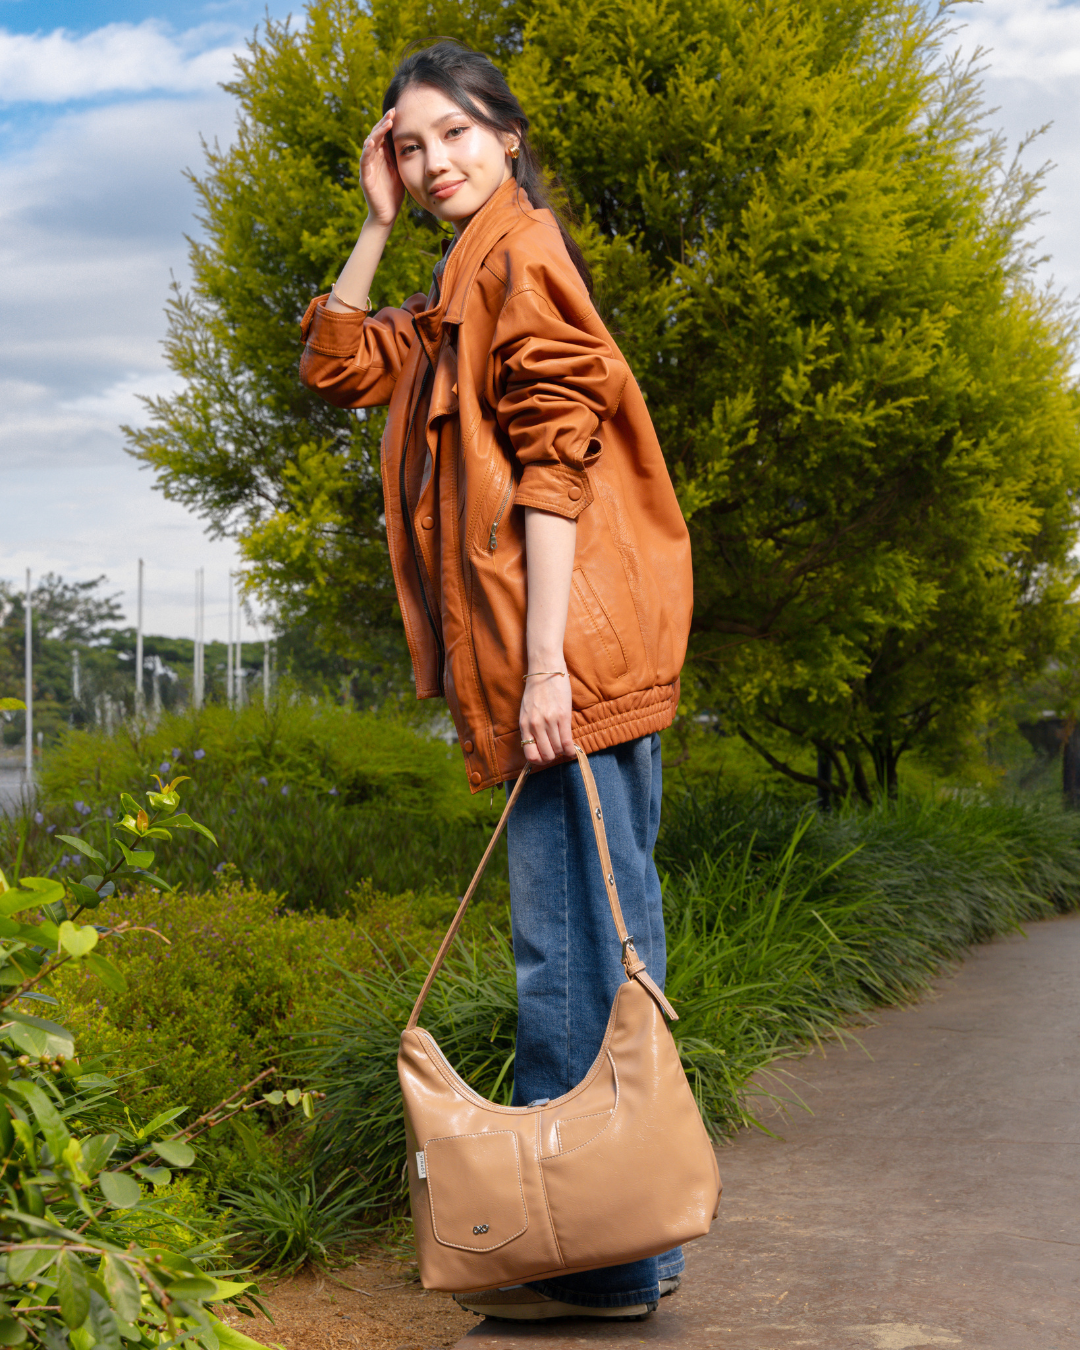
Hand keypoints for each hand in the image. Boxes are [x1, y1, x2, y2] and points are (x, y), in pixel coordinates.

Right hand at [360, 109, 404, 227]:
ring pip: (369, 145)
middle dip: (383, 123)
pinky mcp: (365, 178)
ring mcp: (367, 168)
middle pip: (376, 136)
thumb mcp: (401, 170)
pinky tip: (371, 143)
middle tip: (392, 112)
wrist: (387, 215)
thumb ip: (402, 157)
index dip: (389, 123)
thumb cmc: (394, 194)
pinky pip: (364, 162)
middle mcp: (373, 159)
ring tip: (385, 123)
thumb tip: (415, 141)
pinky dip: (367, 152)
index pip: (383, 135)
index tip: (398, 111)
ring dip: (376, 133)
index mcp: (382, 156)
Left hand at [519, 672, 572, 766]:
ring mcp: (549, 722)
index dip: (539, 760)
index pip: (530, 754)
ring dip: (562, 752)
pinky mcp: (563, 717)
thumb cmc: (536, 689)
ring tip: (565, 748)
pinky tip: (572, 751)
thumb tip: (538, 744)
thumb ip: (531, 727)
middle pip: (546, 755)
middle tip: (557, 752)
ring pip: (557, 750)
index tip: (545, 757)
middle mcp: (535, 726)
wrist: (545, 670)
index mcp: (524, 725)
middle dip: (552, 757)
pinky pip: (567, 742)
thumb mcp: (527, 711)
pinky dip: (571, 750)